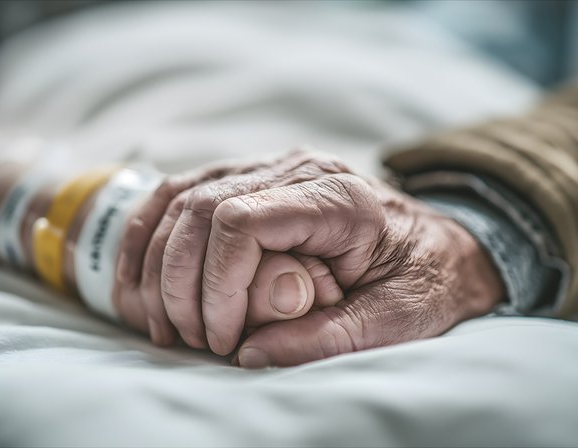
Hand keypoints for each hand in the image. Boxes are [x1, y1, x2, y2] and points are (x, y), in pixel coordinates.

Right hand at [117, 151, 504, 365]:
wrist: (439, 247)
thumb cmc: (425, 280)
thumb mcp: (399, 318)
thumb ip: (330, 337)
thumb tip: (249, 355)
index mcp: (338, 197)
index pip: (242, 220)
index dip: (215, 284)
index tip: (220, 338)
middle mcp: (297, 171)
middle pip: (202, 209)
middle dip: (181, 284)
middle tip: (192, 339)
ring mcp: (269, 170)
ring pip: (182, 200)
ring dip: (160, 266)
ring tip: (166, 324)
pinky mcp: (248, 181)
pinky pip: (180, 195)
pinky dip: (150, 236)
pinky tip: (138, 279)